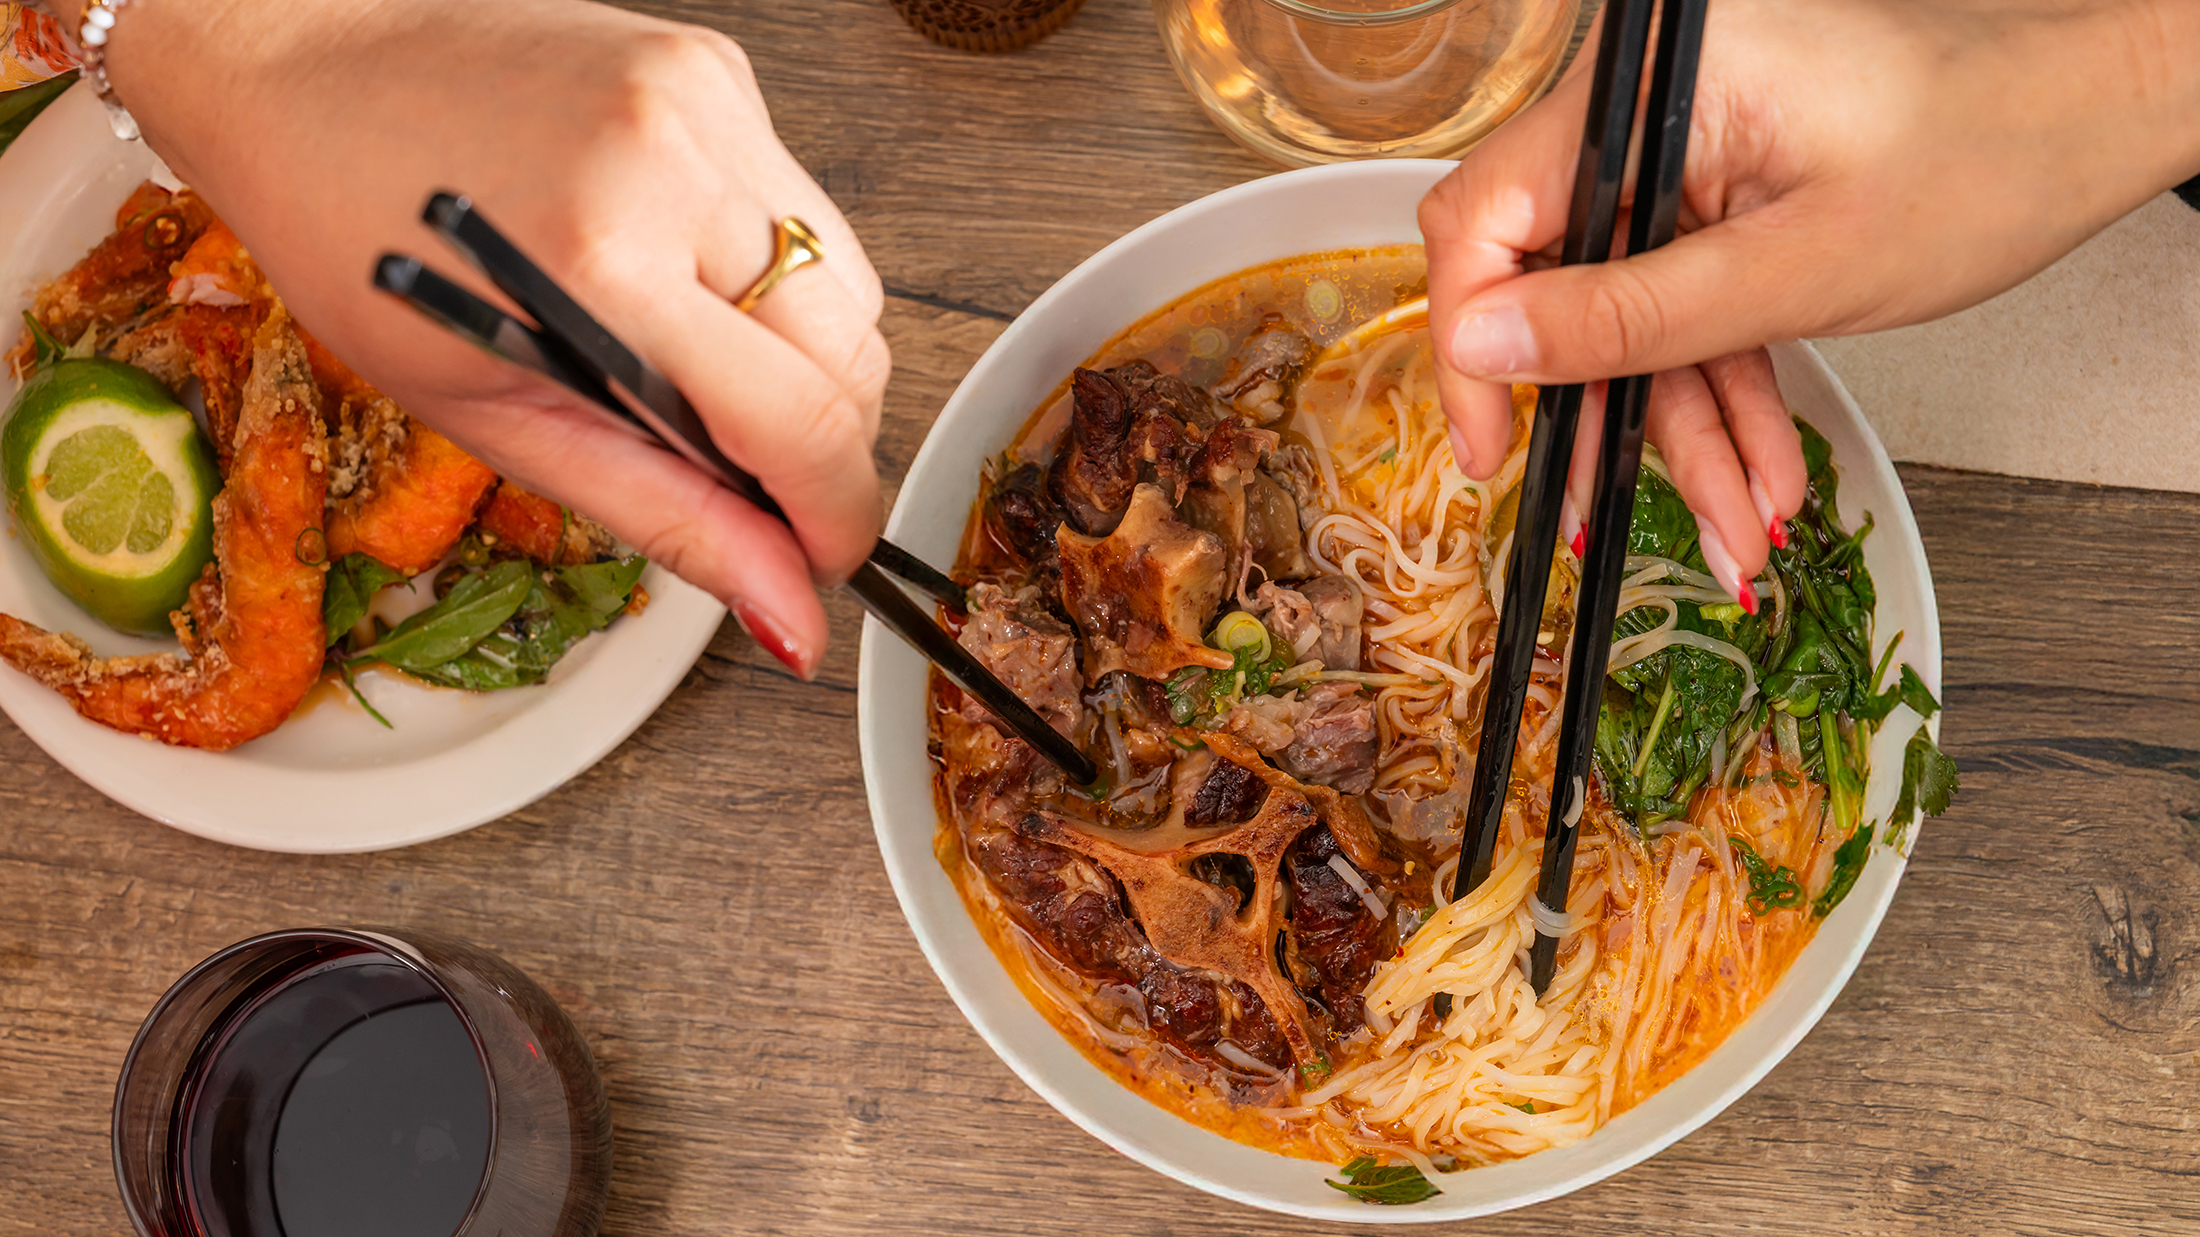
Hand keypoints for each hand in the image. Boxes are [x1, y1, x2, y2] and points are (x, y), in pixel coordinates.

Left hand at [98, 0, 891, 677]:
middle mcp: (676, 162)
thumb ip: (663, 513)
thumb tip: (787, 611)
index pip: (805, 422)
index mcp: (603, 259)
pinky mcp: (720, 70)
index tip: (826, 557)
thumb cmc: (355, 233)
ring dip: (806, 357)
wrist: (299, 56)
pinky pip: (804, 209)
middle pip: (859, 355)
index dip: (839, 516)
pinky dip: (767, 272)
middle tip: (754, 479)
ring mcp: (708, 103)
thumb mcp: (491, 412)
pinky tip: (679, 272)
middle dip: (828, 444)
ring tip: (697, 366)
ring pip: (852, 283)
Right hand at [1422, 0, 2199, 598]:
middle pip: (1554, 276)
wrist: (2095, 126)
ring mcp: (1687, 157)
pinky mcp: (1719, 196)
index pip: (1491, 214)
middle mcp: (1655, 113)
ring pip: (1627, 315)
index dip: (1471, 338)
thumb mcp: (1797, 270)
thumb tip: (1481, 344)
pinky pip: (1684, 307)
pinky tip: (1756, 476)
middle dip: (1594, 409)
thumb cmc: (1987, 159)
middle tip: (1590, 508)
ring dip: (1673, 428)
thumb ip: (1628, 315)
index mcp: (1658, 88)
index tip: (1491, 444)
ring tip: (1730, 527)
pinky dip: (1717, 392)